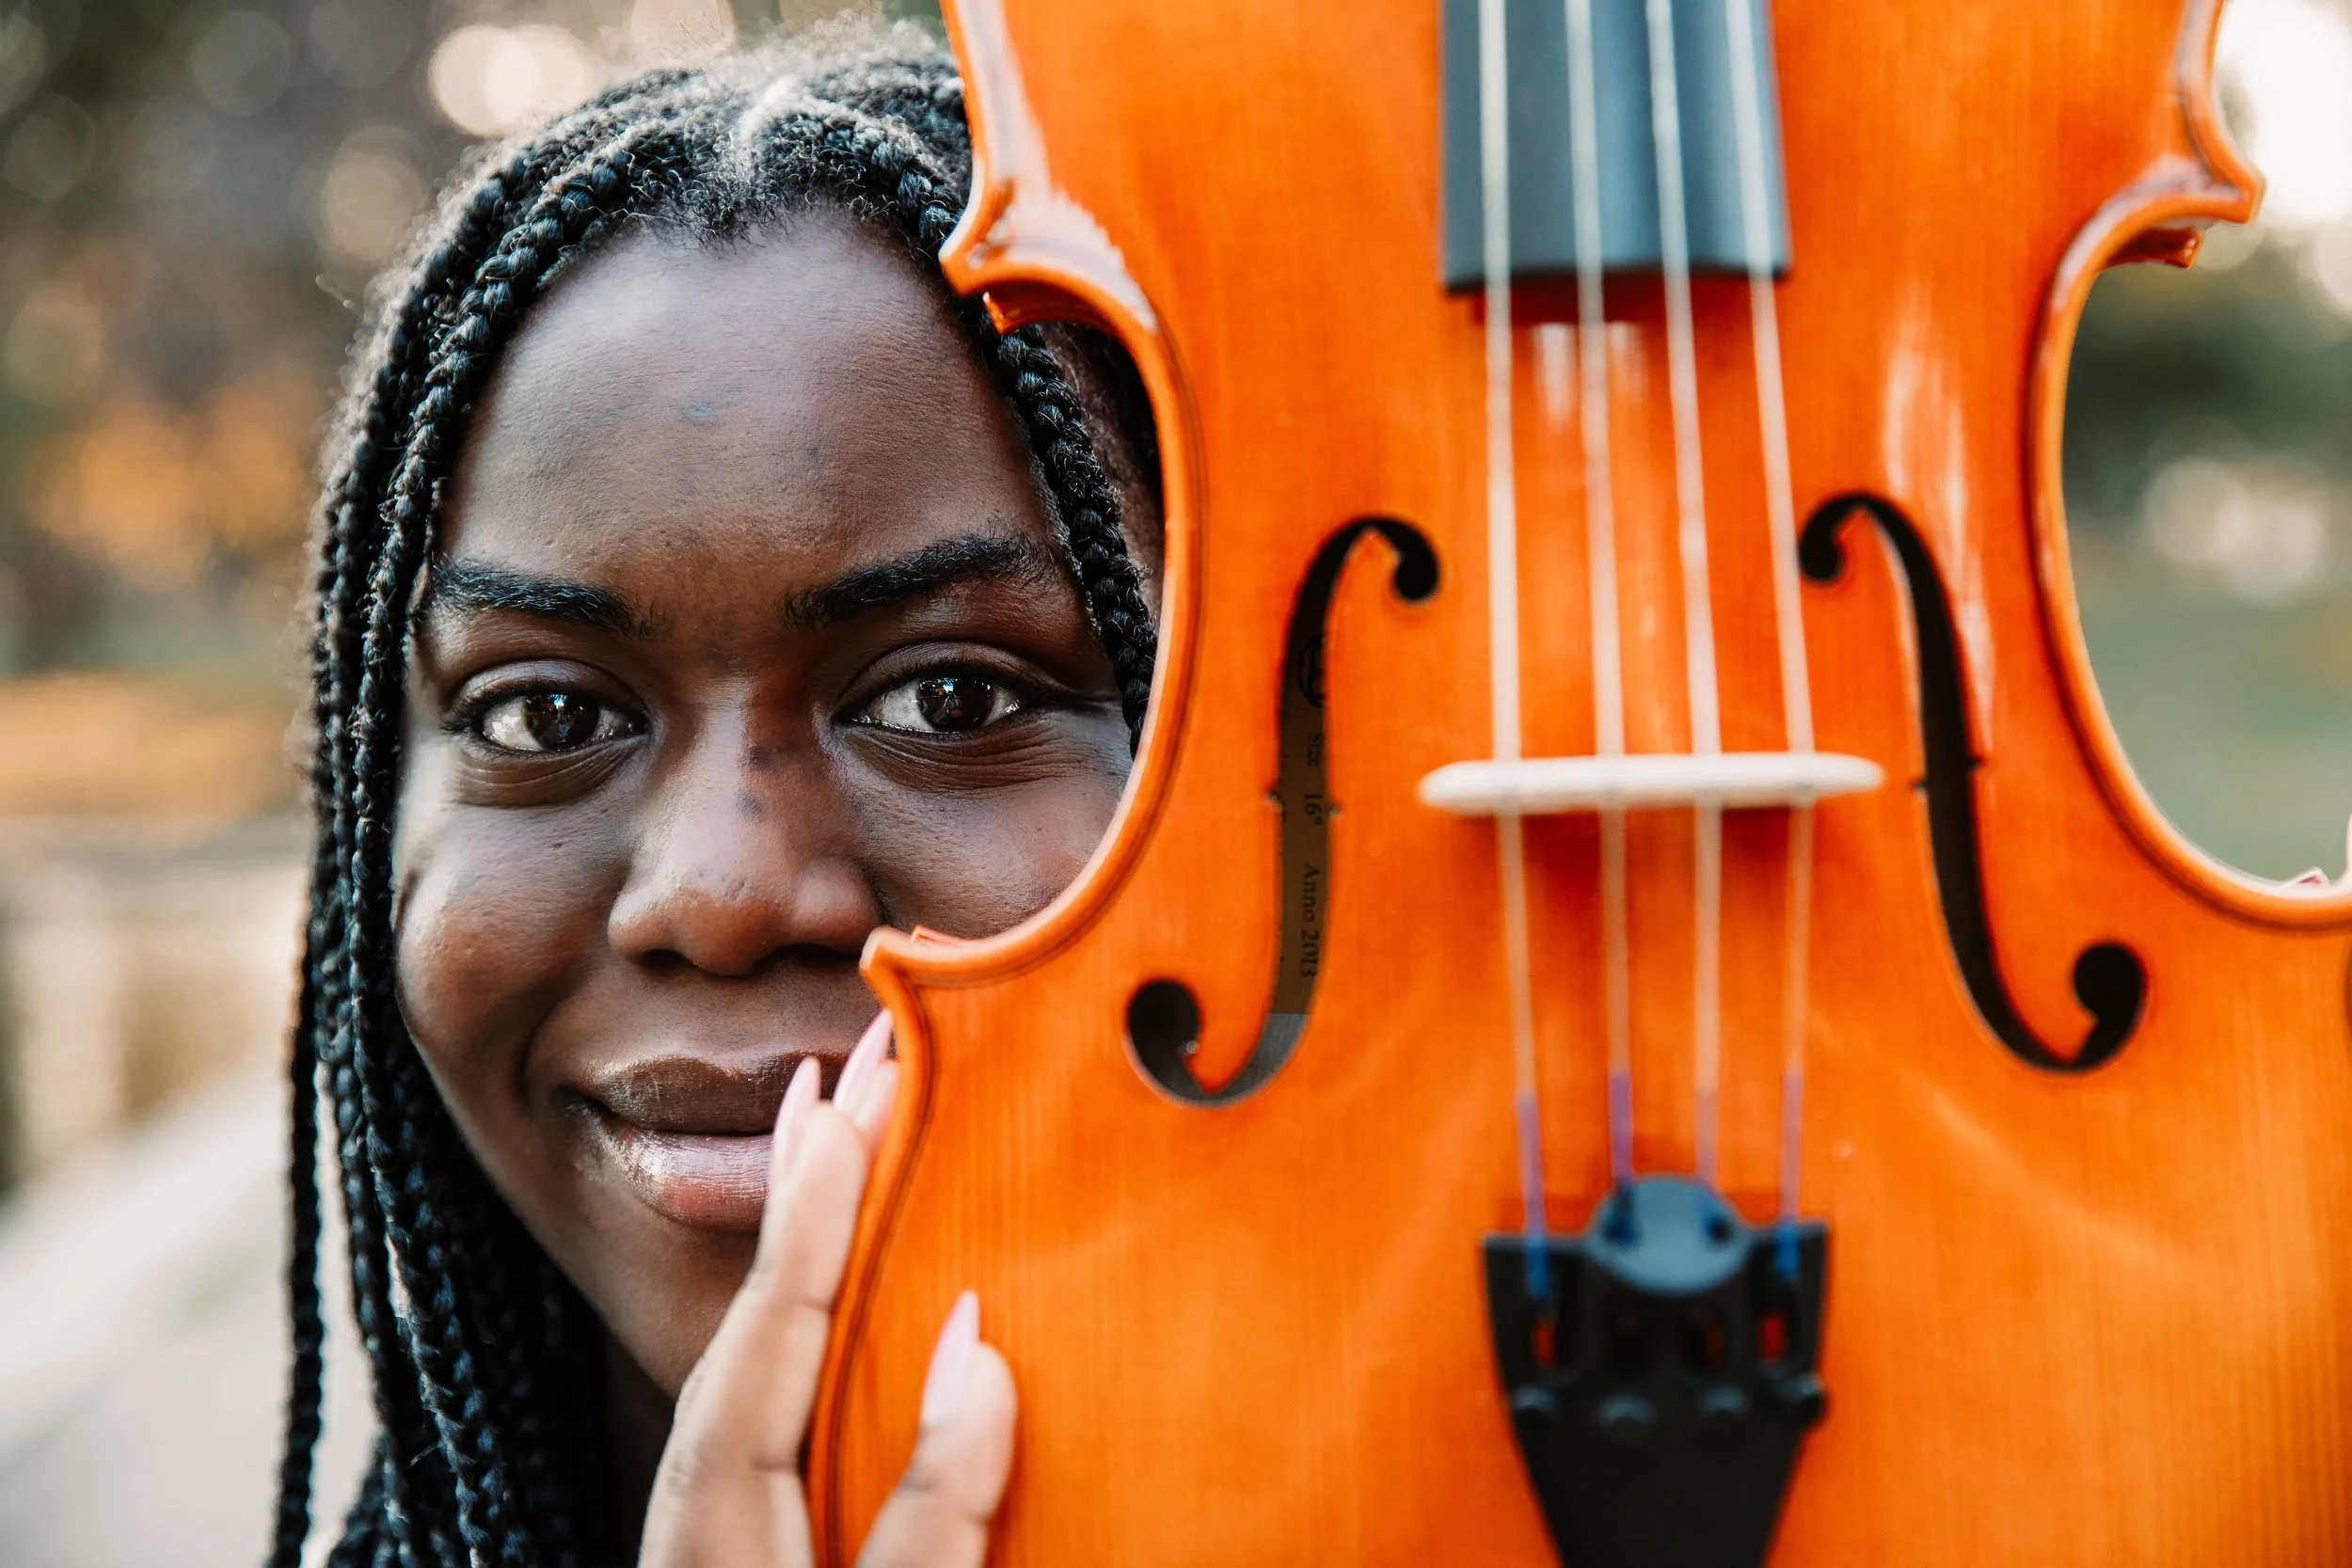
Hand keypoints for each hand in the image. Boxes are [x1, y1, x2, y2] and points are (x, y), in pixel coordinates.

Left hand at [639, 1012, 1016, 1567]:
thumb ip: (929, 1511)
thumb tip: (979, 1346)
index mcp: (718, 1524)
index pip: (772, 1333)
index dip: (814, 1212)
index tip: (851, 1100)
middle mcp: (706, 1517)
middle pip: (755, 1323)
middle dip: (808, 1190)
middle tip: (863, 1066)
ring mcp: (724, 1542)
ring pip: (762, 1365)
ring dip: (811, 1249)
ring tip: (851, 1146)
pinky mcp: (759, 1564)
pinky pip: (781, 1413)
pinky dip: (814, 1327)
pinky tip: (853, 1307)